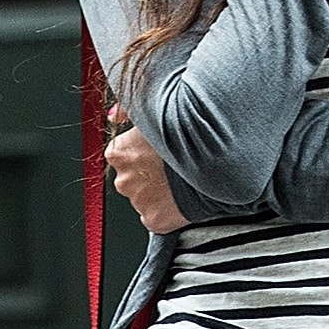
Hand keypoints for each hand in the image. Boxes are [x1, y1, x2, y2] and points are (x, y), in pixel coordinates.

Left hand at [105, 107, 185, 234]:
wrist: (216, 158)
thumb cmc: (189, 130)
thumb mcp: (157, 109)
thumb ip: (128, 111)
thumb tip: (113, 115)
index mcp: (119, 152)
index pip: (121, 154)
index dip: (141, 151)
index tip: (157, 149)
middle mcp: (123, 178)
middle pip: (133, 176)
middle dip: (148, 173)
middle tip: (173, 163)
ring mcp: (138, 201)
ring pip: (145, 196)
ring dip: (159, 190)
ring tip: (182, 177)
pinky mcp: (154, 219)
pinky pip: (157, 215)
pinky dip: (168, 209)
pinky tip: (183, 195)